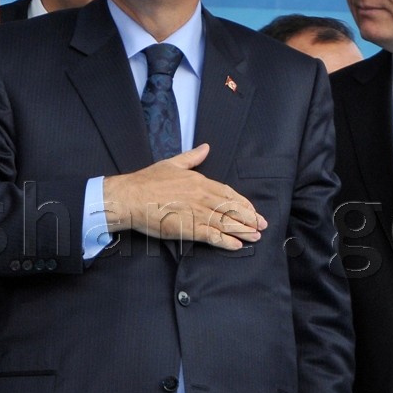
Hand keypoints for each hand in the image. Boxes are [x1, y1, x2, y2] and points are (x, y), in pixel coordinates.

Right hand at [102, 144, 265, 249]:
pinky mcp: (187, 229)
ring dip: (243, 231)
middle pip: (232, 209)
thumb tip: (206, 147)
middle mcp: (202, 197)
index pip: (228, 193)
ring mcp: (196, 213)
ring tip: (255, 237)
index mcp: (199, 181)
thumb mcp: (172, 163)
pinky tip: (236, 246)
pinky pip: (212, 236)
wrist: (130, 197)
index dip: (242, 203)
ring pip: (226, 223)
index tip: (252, 210)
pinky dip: (226, 242)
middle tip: (262, 226)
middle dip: (249, 218)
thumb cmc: (147, 181)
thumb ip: (192, 157)